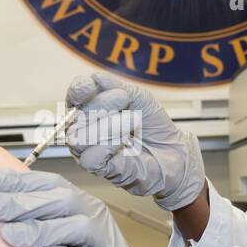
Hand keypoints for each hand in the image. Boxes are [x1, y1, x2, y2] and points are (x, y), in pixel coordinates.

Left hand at [0, 168, 169, 246]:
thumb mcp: (63, 234)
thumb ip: (39, 219)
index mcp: (81, 204)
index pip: (50, 183)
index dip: (19, 181)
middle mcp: (94, 218)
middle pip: (61, 200)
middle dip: (23, 202)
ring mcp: (105, 243)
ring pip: (76, 227)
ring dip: (40, 230)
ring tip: (8, 236)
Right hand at [64, 71, 205, 210]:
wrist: (172, 150)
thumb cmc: (152, 125)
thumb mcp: (138, 97)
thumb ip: (116, 87)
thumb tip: (96, 78)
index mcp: (91, 108)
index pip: (74, 96)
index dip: (78, 90)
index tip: (89, 86)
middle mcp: (85, 129)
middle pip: (76, 116)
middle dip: (101, 104)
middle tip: (124, 100)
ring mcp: (90, 150)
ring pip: (79, 138)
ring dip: (108, 125)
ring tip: (132, 122)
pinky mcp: (100, 169)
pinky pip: (90, 158)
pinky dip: (107, 146)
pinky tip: (123, 141)